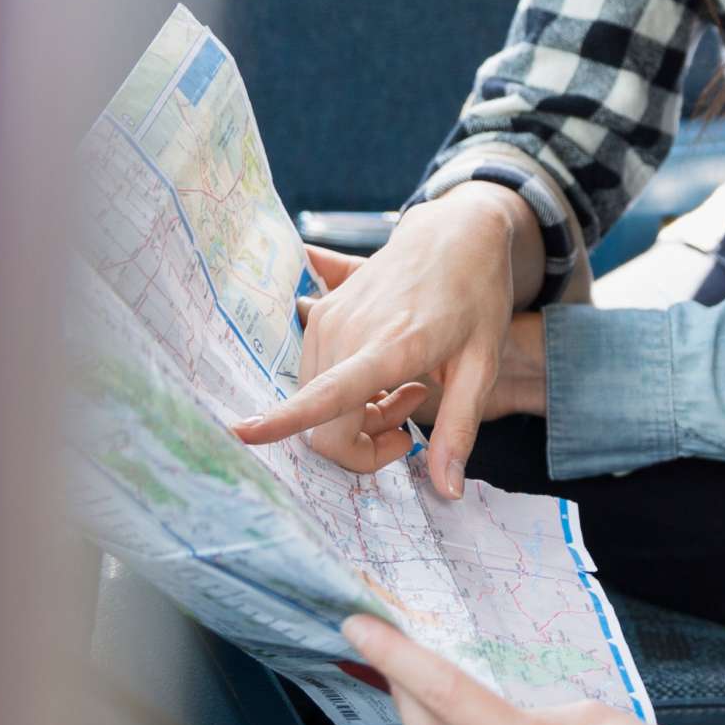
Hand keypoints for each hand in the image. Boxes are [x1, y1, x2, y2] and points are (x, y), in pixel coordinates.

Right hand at [238, 186, 535, 493]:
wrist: (456, 232)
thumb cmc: (477, 294)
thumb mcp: (483, 364)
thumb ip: (460, 428)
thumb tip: (446, 492)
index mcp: (390, 346)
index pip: (328, 393)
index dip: (283, 420)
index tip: (241, 435)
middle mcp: (348, 332)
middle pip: (325, 423)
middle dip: (363, 442)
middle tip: (413, 423)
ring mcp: (329, 319)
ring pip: (319, 403)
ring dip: (359, 416)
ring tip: (410, 388)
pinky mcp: (323, 313)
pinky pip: (319, 376)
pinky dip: (348, 391)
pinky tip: (391, 373)